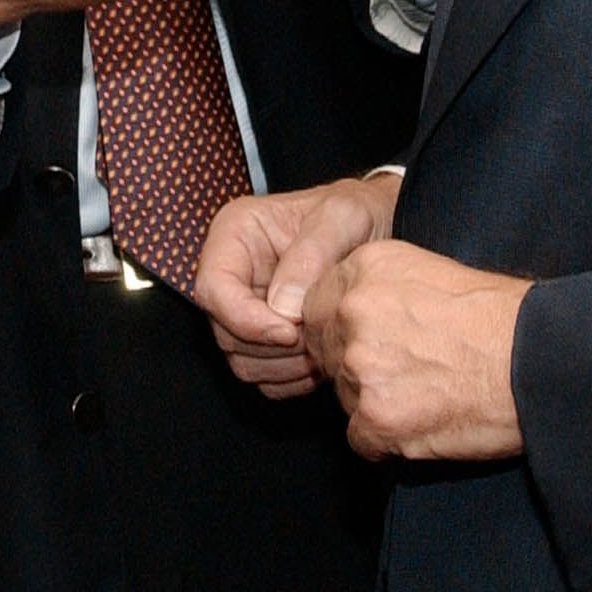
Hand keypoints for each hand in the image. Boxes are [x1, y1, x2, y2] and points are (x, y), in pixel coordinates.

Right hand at [193, 173, 400, 397]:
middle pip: (224, 331)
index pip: (212, 288)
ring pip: (241, 360)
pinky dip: (292, 378)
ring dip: (284, 365)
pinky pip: (264, 376)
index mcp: (234, 234)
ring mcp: (245, 309)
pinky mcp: (263, 337)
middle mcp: (232, 274)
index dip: (245, 318)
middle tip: (318, 337)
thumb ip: (310, 255)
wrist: (378, 228)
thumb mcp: (341, 217)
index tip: (290, 332)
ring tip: (323, 346)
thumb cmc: (356, 214)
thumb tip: (282, 308)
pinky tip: (321, 358)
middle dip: (272, 346)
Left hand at [301, 242, 530, 460]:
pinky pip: (361, 439)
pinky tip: (427, 420)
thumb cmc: (498, 317)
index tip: (372, 343)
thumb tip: (345, 316)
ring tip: (427, 393)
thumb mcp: (429, 271)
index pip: (316, 308)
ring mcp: (361, 367)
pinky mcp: (375, 418)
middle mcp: (351, 313)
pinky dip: (389, 439)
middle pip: (326, 353)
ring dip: (375, 402)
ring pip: (343, 397)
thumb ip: (378, 289)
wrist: (538, 360)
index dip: (341, 332)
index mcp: (362, 270)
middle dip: (357, 368)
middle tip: (406, 372)